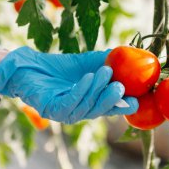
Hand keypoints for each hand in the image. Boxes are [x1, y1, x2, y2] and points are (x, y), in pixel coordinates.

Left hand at [0, 47, 137, 122]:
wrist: (31, 66)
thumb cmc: (61, 67)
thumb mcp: (88, 63)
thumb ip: (107, 62)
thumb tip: (130, 56)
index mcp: (92, 103)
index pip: (111, 109)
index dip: (124, 107)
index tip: (136, 99)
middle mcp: (81, 111)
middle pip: (100, 110)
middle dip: (112, 99)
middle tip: (121, 86)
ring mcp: (66, 112)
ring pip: (87, 106)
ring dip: (97, 89)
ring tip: (105, 71)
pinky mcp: (52, 109)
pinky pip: (69, 103)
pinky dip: (81, 90)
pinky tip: (88, 77)